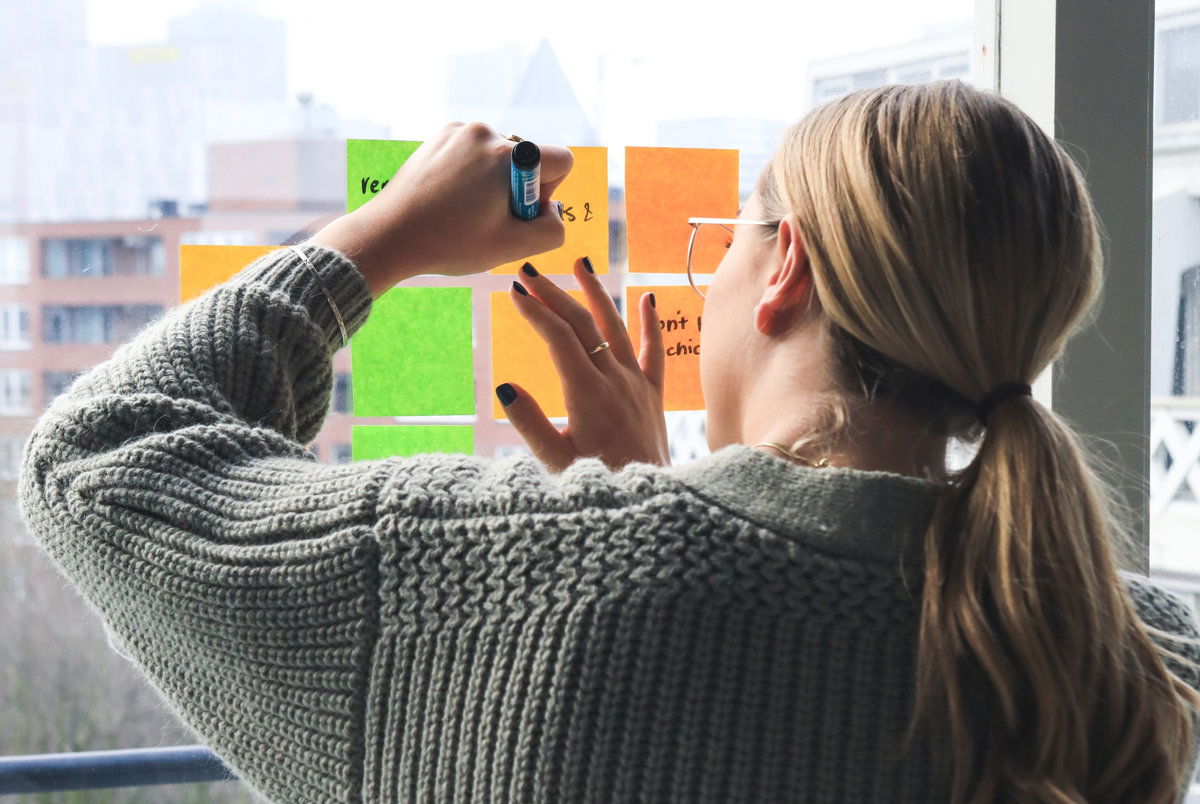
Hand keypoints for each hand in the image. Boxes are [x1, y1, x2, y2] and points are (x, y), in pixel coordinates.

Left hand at [309, 122, 573, 296]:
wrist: (389, 235)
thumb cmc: (450, 243)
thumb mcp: (511, 247)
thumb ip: (551, 229)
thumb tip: (553, 211)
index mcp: (508, 156)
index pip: (560, 160)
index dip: (549, 192)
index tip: (518, 212)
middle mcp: (486, 133)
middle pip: (527, 161)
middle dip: (516, 189)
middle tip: (485, 218)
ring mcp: (459, 131)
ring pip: (499, 157)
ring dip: (492, 182)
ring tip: (462, 210)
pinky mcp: (440, 136)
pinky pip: (473, 152)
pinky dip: (469, 174)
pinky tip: (448, 198)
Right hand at [497, 258, 670, 471]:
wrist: (650, 501)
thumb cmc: (599, 485)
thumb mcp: (555, 462)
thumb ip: (529, 424)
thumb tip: (505, 387)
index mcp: (587, 394)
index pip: (559, 338)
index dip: (536, 312)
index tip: (514, 291)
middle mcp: (615, 380)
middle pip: (583, 324)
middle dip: (554, 294)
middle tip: (528, 272)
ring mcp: (637, 384)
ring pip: (616, 327)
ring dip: (596, 293)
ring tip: (580, 263)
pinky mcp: (653, 395)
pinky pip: (654, 352)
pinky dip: (651, 323)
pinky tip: (647, 298)